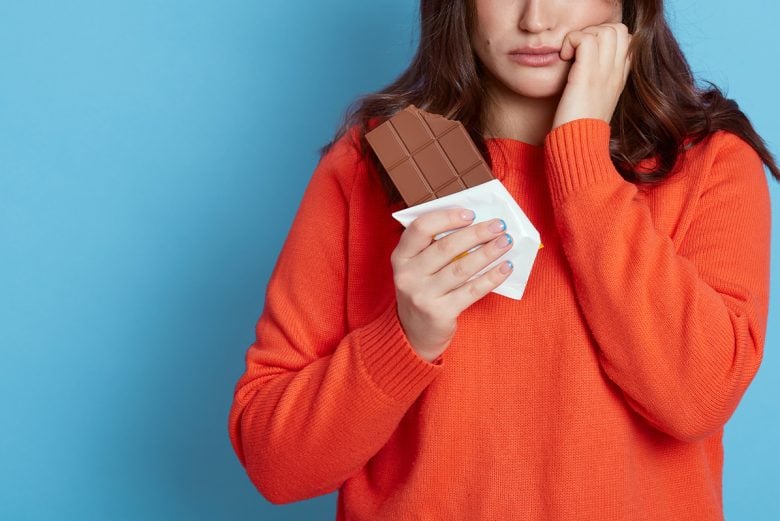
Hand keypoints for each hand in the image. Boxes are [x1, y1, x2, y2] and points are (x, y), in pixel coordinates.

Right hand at [390, 208, 514, 361]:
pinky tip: (506, 267)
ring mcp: (422, 295)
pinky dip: (491, 278)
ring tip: (506, 242)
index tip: (470, 213)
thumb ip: (435, 246)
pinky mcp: (440, 313)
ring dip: (488, 253)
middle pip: (445, 247)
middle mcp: (407, 275)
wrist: (414, 332)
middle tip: (499, 225)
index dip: (446, 217)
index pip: (420, 228)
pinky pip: (471, 291)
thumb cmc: (423, 289)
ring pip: (461, 268)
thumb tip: (475, 224)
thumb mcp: (418, 267)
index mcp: (401, 257)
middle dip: (476, 233)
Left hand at [551, 22, 632, 129]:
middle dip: (595, 32)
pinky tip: (564, 58)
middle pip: (620, 30)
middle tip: (577, 52)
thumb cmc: (580, 128)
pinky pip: (585, 39)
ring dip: (583, 35)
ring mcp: (604, 73)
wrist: (580, 147)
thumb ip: (598, 82)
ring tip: (571, 55)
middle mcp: (616, 73)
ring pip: (606, 30)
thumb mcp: (596, 102)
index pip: (628, 40)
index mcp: (620, 78)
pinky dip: (571, 41)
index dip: (607, 39)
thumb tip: (584, 66)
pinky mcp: (587, 75)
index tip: (587, 56)